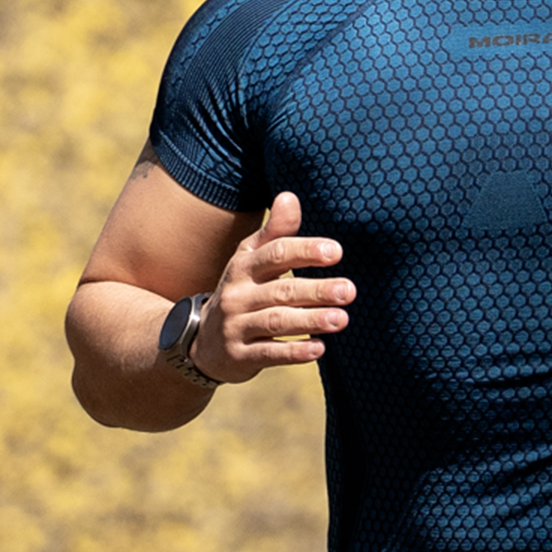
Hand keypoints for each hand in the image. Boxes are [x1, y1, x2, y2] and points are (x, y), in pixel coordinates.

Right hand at [190, 192, 354, 383]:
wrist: (203, 342)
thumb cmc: (241, 292)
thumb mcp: (250, 259)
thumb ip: (275, 232)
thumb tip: (290, 196)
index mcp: (244, 267)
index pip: (276, 254)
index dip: (305, 251)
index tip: (336, 252)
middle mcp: (237, 295)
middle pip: (281, 290)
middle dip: (317, 290)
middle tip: (348, 290)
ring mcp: (235, 326)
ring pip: (276, 322)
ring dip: (310, 320)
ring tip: (341, 319)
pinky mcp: (239, 356)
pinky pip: (268, 354)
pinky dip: (294, 352)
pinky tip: (319, 349)